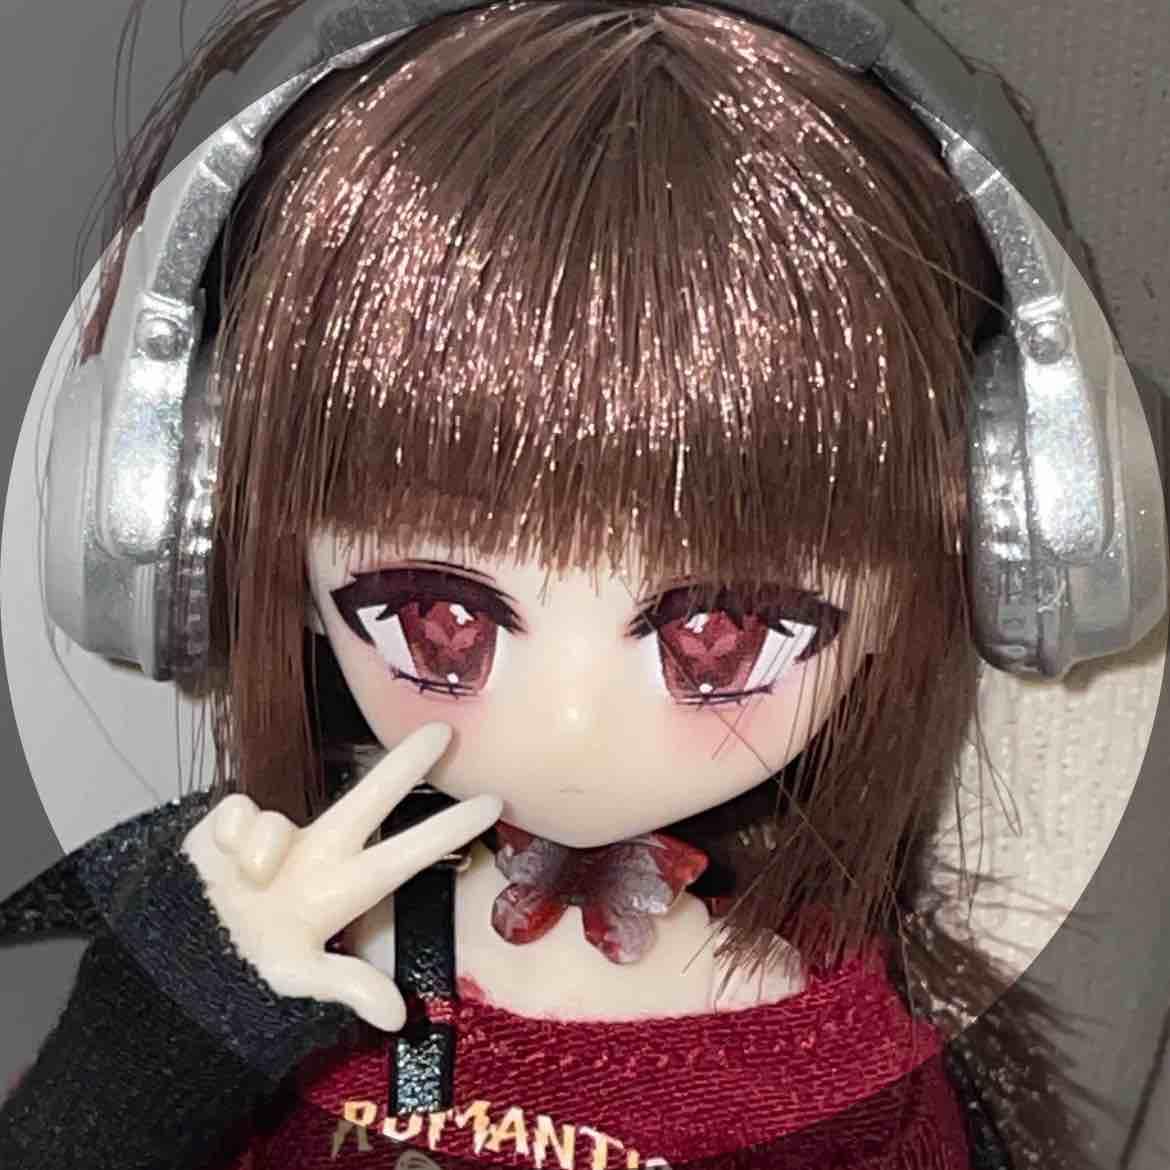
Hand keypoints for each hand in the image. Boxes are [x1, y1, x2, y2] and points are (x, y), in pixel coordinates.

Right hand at [182, 723, 498, 1031]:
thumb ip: (344, 985)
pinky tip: (222, 863)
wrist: (175, 957)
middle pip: (370, 798)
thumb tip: (395, 1015)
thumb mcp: (295, 979)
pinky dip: (229, 839)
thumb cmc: (243, 967)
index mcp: (342, 888)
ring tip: (249, 884)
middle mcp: (318, 852)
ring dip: (262, 848)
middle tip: (448, 730)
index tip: (495, 804)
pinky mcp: (231, 824)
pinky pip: (238, 813)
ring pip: (280, 818)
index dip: (448, 830)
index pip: (405, 853)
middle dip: (404, 763)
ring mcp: (278, 835)